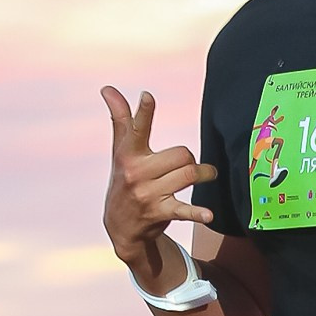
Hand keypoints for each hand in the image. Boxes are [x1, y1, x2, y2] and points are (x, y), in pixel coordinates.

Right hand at [101, 88, 214, 284]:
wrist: (121, 227)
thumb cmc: (124, 181)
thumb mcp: (120, 152)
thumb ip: (120, 120)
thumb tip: (108, 88)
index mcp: (128, 154)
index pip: (135, 129)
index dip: (143, 112)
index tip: (148, 96)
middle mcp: (136, 173)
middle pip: (180, 154)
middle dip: (189, 158)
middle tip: (189, 163)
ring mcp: (148, 194)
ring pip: (188, 174)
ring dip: (203, 173)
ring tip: (207, 174)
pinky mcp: (160, 212)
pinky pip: (183, 210)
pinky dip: (197, 213)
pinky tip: (208, 215)